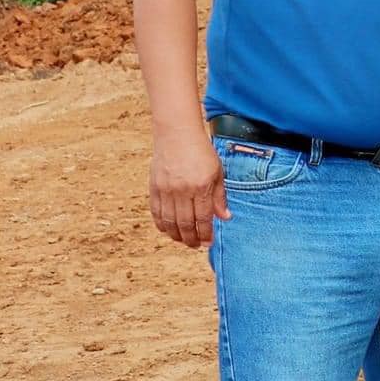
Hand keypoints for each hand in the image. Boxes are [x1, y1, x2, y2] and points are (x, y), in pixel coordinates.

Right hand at [149, 125, 229, 248]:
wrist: (177, 135)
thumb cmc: (201, 152)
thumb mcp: (218, 172)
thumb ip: (220, 197)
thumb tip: (225, 218)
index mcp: (202, 187)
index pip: (204, 218)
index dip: (206, 234)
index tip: (208, 243)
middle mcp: (183, 190)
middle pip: (186, 223)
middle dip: (192, 239)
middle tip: (196, 245)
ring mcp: (166, 189)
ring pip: (170, 221)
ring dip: (177, 235)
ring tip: (184, 241)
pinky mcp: (154, 187)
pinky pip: (156, 212)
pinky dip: (162, 224)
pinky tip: (168, 230)